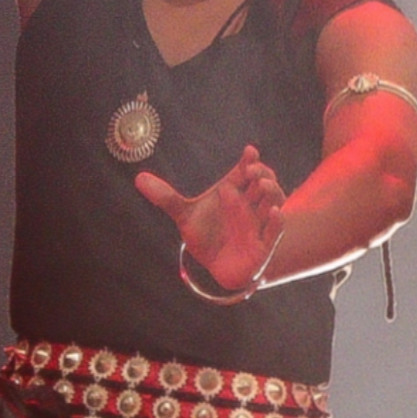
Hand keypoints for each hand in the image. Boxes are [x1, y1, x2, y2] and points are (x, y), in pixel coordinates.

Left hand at [137, 144, 285, 292]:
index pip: (245, 171)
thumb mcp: (184, 215)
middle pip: (263, 181)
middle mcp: (250, 204)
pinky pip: (275, 230)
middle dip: (261, 173)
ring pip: (274, 201)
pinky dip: (277, 221)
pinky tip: (273, 212)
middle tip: (251, 170)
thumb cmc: (207, 235)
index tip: (249, 151)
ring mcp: (259, 222)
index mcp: (233, 192)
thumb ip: (166, 197)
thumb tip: (139, 178)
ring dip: (271, 191)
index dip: (249, 160)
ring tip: (261, 185)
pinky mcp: (264, 243)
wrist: (219, 266)